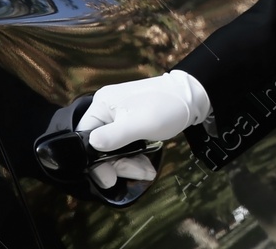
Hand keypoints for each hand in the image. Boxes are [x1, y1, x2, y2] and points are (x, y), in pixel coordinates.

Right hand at [76, 69, 210, 187]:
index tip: (110, 178)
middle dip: (118, 164)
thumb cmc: (166, 107)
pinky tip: (146, 166)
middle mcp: (105, 109)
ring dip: (129, 163)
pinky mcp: (129, 123)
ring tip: (147, 172)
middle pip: (99, 146)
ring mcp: (117, 116)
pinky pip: (124, 145)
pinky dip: (134, 156)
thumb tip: (90, 145)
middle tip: (139, 173)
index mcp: (101, 105)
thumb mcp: (140, 124)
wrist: (192, 97)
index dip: (94, 161)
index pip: (84, 137)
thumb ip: (114, 136)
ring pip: (113, 149)